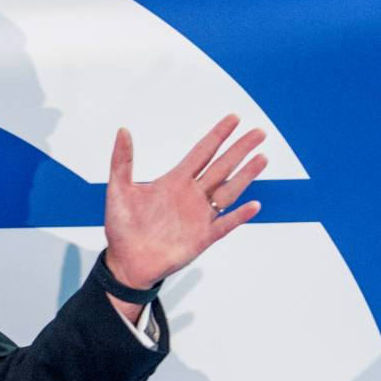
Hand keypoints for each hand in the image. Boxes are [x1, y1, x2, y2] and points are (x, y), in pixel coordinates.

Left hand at [104, 115, 265, 290]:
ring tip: (262, 158)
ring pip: (228, 191)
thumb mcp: (119, 190)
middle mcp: (191, 195)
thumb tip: (123, 130)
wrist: (126, 262)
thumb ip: (122, 160)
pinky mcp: (202, 237)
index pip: (202, 152)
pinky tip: (253, 205)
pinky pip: (225, 224)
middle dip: (240, 149)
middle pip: (222, 167)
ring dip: (245, 175)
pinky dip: (239, 216)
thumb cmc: (121, 228)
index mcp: (174, 181)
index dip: (218, 135)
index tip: (234, 118)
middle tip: (259, 132)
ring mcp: (199, 216)